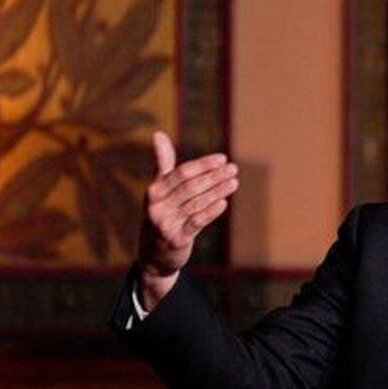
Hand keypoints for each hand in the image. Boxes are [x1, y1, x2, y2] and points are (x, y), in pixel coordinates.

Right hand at [136, 130, 238, 308]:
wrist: (153, 255)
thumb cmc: (161, 214)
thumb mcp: (159, 190)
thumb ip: (163, 163)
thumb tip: (158, 133)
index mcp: (153, 191)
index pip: (181, 173)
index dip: (203, 165)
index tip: (222, 158)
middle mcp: (156, 207)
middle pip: (191, 187)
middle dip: (214, 176)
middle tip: (233, 169)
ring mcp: (165, 224)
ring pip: (197, 203)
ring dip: (218, 191)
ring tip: (234, 182)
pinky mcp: (176, 240)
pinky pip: (196, 222)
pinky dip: (211, 211)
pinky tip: (224, 202)